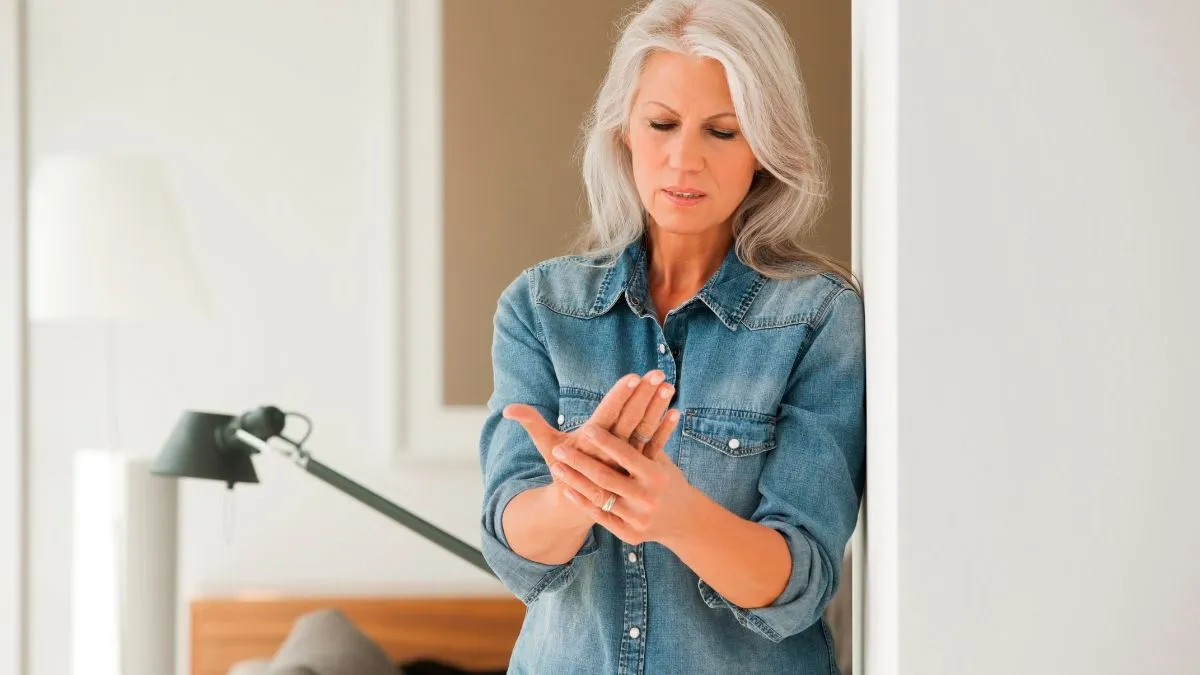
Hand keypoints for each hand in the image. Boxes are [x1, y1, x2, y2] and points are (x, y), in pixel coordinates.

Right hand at [502, 370, 675, 474]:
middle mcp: (610, 453)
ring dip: (656, 408)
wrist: (581, 508)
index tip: (633, 377)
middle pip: (629, 420)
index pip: (607, 415)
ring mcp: (626, 461)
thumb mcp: (547, 448)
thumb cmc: (564, 471)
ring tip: (667, 386)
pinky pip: (655, 447)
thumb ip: (531, 423)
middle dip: (643, 397)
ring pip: (644, 431)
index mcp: (589, 443)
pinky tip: (677, 412)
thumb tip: (507, 410)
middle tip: (656, 375)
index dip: (620, 396)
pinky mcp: (638, 468)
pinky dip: (667, 430)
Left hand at [549, 413, 696, 545]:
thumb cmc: (667, 480)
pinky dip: (583, 502)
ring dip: (575, 481)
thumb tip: (630, 400)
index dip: (605, 441)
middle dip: (579, 462)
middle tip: (559, 449)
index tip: (584, 428)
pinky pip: (601, 517)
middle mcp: (648, 497)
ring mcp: (639, 518)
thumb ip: (642, 440)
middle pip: (605, 477)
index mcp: (656, 475)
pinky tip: (567, 489)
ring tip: (556, 467)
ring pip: (599, 497)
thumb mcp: (660, 460)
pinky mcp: (630, 534)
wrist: (685, 520)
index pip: (626, 454)